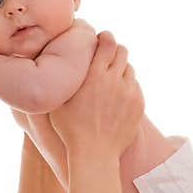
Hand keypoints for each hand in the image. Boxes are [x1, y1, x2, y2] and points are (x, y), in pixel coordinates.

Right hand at [47, 31, 142, 158]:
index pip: (107, 42)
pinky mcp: (139, 105)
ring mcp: (130, 93)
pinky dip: (127, 87)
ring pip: (130, 69)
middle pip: (122, 51)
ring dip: (121, 70)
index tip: (102, 38)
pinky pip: (135, 87)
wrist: (94, 155)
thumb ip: (61, 80)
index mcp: (95, 76)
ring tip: (111, 80)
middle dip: (114, 50)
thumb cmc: (70, 130)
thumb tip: (54, 66)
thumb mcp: (57, 103)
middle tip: (106, 57)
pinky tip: (116, 97)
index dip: (105, 37)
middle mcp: (115, 81)